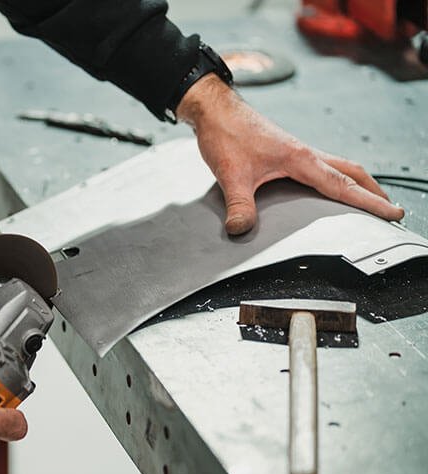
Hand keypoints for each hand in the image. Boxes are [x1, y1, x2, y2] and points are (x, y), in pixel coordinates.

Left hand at [176, 74, 404, 234]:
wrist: (214, 109)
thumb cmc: (225, 133)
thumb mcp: (230, 174)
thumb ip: (239, 205)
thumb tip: (240, 231)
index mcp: (300, 158)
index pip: (344, 185)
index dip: (370, 202)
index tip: (393, 213)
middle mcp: (305, 152)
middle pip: (351, 172)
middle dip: (373, 191)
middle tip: (389, 209)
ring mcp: (296, 150)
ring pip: (337, 166)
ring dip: (356, 182)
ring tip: (366, 199)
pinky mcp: (285, 150)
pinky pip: (321, 165)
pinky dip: (334, 176)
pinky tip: (325, 186)